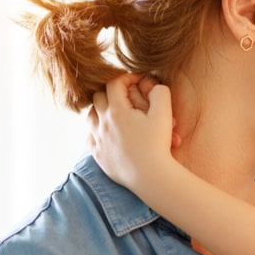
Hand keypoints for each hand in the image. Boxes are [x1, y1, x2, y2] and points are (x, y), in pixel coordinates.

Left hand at [87, 74, 178, 189]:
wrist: (150, 176)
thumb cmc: (158, 145)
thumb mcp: (164, 114)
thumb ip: (160, 93)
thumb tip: (154, 85)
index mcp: (117, 110)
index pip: (114, 83)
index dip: (127, 77)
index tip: (138, 81)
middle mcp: (102, 122)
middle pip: (98, 96)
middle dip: (112, 91)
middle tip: (126, 95)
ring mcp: (98, 139)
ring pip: (90, 115)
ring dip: (101, 109)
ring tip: (114, 111)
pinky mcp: (98, 154)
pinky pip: (89, 136)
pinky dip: (96, 130)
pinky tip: (107, 132)